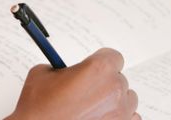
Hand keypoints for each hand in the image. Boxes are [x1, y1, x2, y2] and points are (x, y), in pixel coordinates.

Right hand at [8, 48, 139, 119]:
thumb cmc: (39, 109)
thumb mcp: (43, 74)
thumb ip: (61, 68)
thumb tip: (66, 71)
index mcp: (99, 69)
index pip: (114, 57)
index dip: (102, 63)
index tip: (94, 70)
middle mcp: (114, 89)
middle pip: (119, 79)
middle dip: (104, 84)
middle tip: (86, 93)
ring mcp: (120, 112)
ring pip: (127, 100)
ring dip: (114, 102)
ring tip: (92, 109)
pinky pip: (130, 118)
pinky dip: (118, 119)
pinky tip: (100, 119)